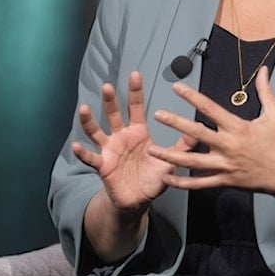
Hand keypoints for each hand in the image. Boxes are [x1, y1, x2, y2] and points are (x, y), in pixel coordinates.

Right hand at [72, 71, 194, 213]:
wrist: (139, 201)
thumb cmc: (153, 178)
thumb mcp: (171, 161)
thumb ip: (182, 145)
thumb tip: (198, 128)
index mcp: (138, 133)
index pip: (135, 108)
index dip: (135, 92)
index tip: (135, 74)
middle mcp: (121, 137)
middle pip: (114, 115)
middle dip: (110, 101)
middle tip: (108, 86)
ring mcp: (110, 150)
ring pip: (97, 132)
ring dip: (90, 121)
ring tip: (84, 109)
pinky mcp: (103, 166)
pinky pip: (91, 158)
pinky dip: (82, 153)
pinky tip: (76, 146)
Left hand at [148, 67, 274, 194]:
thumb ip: (266, 91)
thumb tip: (264, 70)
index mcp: (238, 128)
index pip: (210, 109)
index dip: (192, 96)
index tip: (176, 88)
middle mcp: (229, 146)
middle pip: (196, 133)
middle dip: (175, 123)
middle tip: (157, 114)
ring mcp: (225, 165)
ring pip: (192, 162)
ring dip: (170, 157)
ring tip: (152, 151)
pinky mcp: (225, 181)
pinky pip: (200, 184)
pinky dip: (182, 183)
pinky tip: (167, 179)